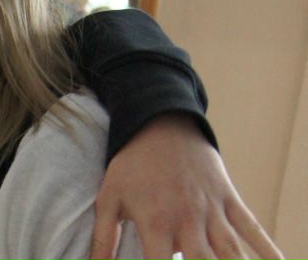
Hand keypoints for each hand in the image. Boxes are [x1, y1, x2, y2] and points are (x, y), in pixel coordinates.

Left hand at [90, 114, 282, 258]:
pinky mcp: (230, 200)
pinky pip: (253, 229)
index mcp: (156, 223)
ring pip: (232, 253)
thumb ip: (104, 238)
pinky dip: (268, 250)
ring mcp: (212, 211)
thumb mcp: (109, 198)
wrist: (161, 125)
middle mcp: (188, 221)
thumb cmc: (131, 165)